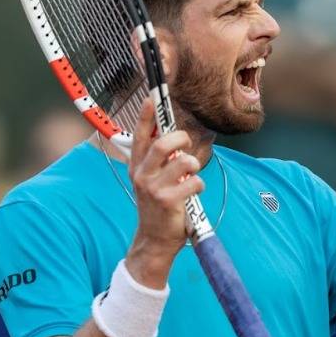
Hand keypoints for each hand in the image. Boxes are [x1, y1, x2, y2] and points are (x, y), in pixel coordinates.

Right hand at [124, 98, 203, 287]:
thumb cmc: (157, 205)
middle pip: (162, 144)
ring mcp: (154, 188)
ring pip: (183, 162)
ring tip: (190, 173)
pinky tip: (193, 190)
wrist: (154, 239)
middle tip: (185, 144)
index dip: (146, 115)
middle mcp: (142, 175)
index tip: (152, 97)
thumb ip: (156, 160)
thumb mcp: (149, 180)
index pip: (140, 135)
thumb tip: (170, 136)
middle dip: (180, 138)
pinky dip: (199, 183)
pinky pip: (194, 182)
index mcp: (137, 166)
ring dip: (193, 164)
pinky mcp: (168, 201)